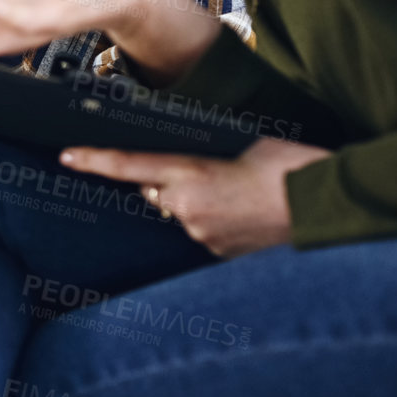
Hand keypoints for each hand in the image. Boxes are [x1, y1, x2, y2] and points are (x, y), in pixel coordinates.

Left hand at [61, 137, 332, 257]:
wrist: (329, 205)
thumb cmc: (293, 167)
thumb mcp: (245, 143)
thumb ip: (203, 151)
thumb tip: (183, 159)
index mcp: (193, 174)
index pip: (129, 166)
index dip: (94, 160)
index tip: (67, 155)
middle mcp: (189, 208)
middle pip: (154, 189)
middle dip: (165, 179)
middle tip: (207, 170)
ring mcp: (203, 235)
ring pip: (179, 211)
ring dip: (195, 200)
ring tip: (238, 191)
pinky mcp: (219, 253)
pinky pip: (202, 230)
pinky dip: (213, 219)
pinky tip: (243, 210)